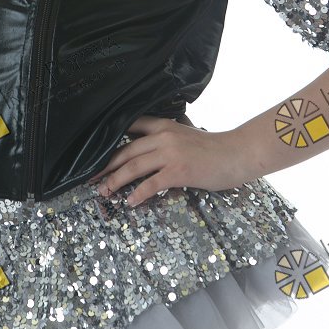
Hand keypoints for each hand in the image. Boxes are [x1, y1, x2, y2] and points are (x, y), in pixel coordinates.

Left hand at [87, 116, 242, 207]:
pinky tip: (130, 202)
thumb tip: (146, 152)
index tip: (96, 154)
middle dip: (106, 166)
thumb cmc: (213, 148)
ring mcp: (170, 153)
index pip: (130, 128)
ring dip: (115, 181)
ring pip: (133, 166)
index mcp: (163, 126)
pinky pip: (151, 184)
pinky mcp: (178, 171)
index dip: (110, 141)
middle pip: (125, 151)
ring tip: (104, 192)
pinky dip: (138, 194)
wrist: (236, 153)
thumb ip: (166, 140)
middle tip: (91, 178)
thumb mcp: (185, 136)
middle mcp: (163, 136)